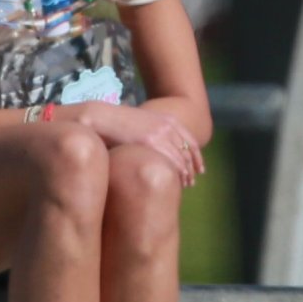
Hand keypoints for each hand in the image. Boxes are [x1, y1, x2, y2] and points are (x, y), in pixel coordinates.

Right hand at [69, 101, 204, 185]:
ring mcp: (160, 133)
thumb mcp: (143, 123)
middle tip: (193, 181)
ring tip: (186, 184)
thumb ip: (155, 132)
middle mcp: (167, 125)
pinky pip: (169, 160)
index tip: (199, 168)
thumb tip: (160, 148)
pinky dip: (176, 172)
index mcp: (167, 119)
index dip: (197, 156)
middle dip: (193, 166)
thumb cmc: (118, 123)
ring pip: (181, 157)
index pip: (190, 140)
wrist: (103, 118)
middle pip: (188, 150)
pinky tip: (176, 181)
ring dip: (186, 172)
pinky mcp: (150, 142)